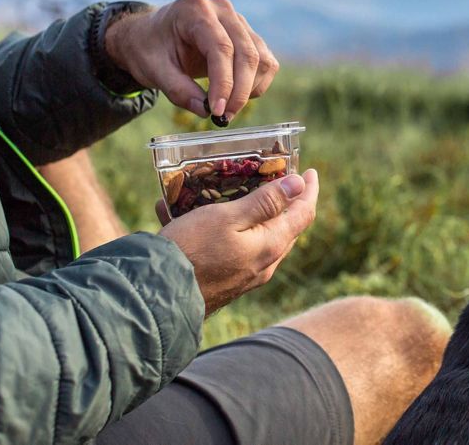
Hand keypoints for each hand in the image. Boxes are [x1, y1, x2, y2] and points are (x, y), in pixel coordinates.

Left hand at [105, 0, 278, 120]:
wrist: (150, 35)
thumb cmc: (149, 48)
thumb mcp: (152, 69)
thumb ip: (177, 90)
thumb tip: (205, 111)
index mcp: (195, 10)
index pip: (221, 47)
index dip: (224, 81)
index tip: (218, 110)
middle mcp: (222, 10)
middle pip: (246, 53)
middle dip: (239, 90)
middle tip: (225, 116)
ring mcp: (238, 21)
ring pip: (261, 58)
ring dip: (250, 88)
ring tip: (228, 108)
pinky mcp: (248, 35)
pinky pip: (265, 61)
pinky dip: (256, 83)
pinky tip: (236, 95)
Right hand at [159, 169, 318, 314]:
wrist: (157, 297)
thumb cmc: (193, 250)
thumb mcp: (229, 217)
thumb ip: (265, 202)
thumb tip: (299, 185)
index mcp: (271, 245)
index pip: (304, 214)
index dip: (309, 190)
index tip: (311, 172)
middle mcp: (264, 263)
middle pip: (283, 226)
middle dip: (282, 201)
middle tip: (274, 178)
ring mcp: (245, 275)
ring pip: (255, 236)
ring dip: (245, 211)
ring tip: (224, 189)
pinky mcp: (224, 280)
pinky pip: (228, 247)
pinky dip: (214, 227)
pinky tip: (181, 210)